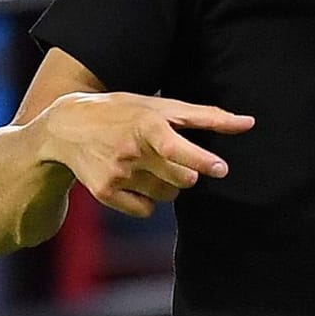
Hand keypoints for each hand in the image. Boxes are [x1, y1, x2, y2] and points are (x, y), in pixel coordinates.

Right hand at [36, 92, 254, 218]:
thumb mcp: (160, 106)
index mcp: (146, 125)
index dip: (201, 160)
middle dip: (189, 173)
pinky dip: (148, 200)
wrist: (65, 127)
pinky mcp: (105, 193)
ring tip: (149, 164)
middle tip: (176, 159)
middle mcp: (130, 151)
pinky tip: (134, 179)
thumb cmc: (124, 111)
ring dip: (169, 185)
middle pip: (182, 179)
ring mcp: (117, 174)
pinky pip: (146, 210)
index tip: (221, 168)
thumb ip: (207, 116)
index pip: (176, 148)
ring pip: (167, 196)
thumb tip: (249, 123)